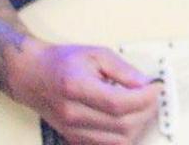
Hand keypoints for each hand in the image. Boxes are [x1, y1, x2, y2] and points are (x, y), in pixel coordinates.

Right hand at [2, 40, 158, 144]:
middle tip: (153, 96)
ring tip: (142, 107)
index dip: (144, 98)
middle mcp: (72, 114)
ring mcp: (72, 130)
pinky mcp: (74, 139)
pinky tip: (129, 119)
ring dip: (138, 126)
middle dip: (146, 111)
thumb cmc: (61, 62)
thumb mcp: (95, 53)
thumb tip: (145, 83)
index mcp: (75, 88)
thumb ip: (122, 69)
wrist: (32, 76)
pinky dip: (124, 136)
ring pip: (118, 141)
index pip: (118, 104)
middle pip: (122, 125)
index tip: (156, 88)